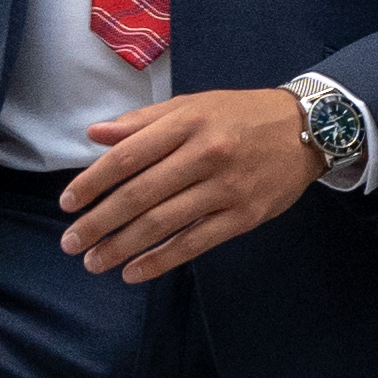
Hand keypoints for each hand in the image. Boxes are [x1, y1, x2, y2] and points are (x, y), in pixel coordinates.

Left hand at [58, 87, 317, 279]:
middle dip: (99, 222)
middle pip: (140, 194)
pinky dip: (161, 260)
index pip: (127, 156)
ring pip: (163, 223)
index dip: (93, 183)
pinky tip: (134, 272)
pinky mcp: (244, 216)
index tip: (68, 204)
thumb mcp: (193, 105)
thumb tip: (95, 135)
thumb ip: (142, 121)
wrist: (309, 129)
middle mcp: (204, 154)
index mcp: (187, 122)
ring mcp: (226, 188)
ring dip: (122, 246)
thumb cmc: (241, 115)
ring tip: (94, 262)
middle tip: (71, 243)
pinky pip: (195, 243)